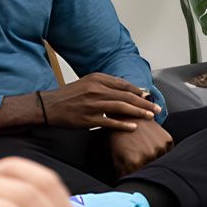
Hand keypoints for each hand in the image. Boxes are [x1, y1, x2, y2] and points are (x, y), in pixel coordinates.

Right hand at [42, 74, 159, 130]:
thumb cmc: (71, 94)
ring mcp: (93, 105)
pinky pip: (110, 122)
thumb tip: (129, 88)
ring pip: (122, 108)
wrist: (50, 106)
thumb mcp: (89, 82)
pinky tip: (134, 127)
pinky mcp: (88, 119)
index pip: (125, 85)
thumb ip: (107, 83)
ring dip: (139, 112)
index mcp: (98, 79)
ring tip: (151, 116)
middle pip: (127, 96)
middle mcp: (97, 90)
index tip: (149, 96)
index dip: (139, 91)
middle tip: (157, 108)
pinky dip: (123, 124)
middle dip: (145, 102)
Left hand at [111, 118, 172, 174]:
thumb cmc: (119, 137)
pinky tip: (153, 145)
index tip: (131, 173)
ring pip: (159, 162)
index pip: (137, 178)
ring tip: (145, 151)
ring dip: (154, 161)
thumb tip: (127, 184)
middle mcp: (149, 155)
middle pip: (149, 171)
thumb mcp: (116, 157)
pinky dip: (162, 152)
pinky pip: (167, 153)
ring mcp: (159, 147)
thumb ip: (123, 173)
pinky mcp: (167, 140)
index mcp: (135, 162)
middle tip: (138, 161)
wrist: (128, 115)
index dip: (133, 177)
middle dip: (143, 168)